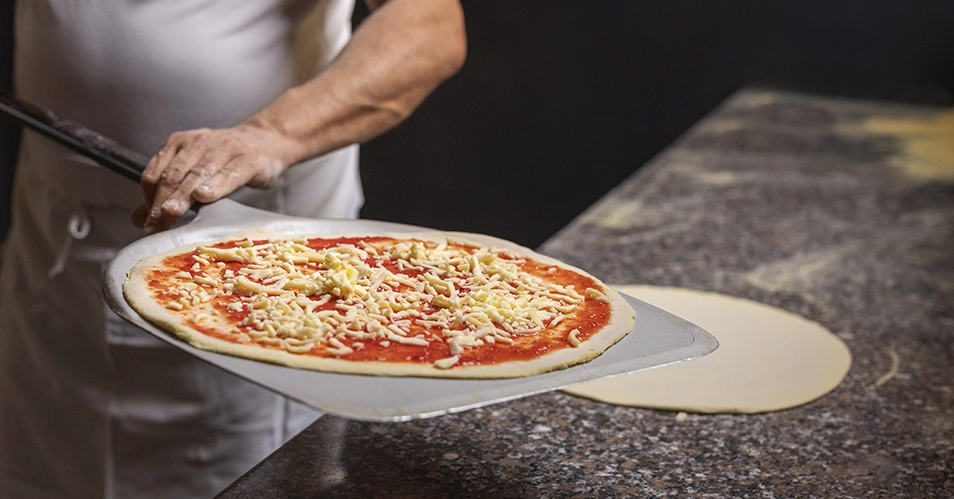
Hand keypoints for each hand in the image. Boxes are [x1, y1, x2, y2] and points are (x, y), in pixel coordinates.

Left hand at [133, 123, 293, 233]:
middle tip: (156, 226)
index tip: (149, 223)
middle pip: (173, 175)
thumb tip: (138, 219)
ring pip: (197, 174)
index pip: (155, 173)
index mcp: (179, 144)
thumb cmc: (227, 161)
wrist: (265, 142)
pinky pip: (229, 173)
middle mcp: (198, 143)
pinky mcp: (248, 159)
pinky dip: (215, 185)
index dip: (148, 200)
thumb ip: (167, 193)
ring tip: (171, 214)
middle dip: (162, 203)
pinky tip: (204, 196)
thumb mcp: (194, 171)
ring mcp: (224, 148)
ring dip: (182, 196)